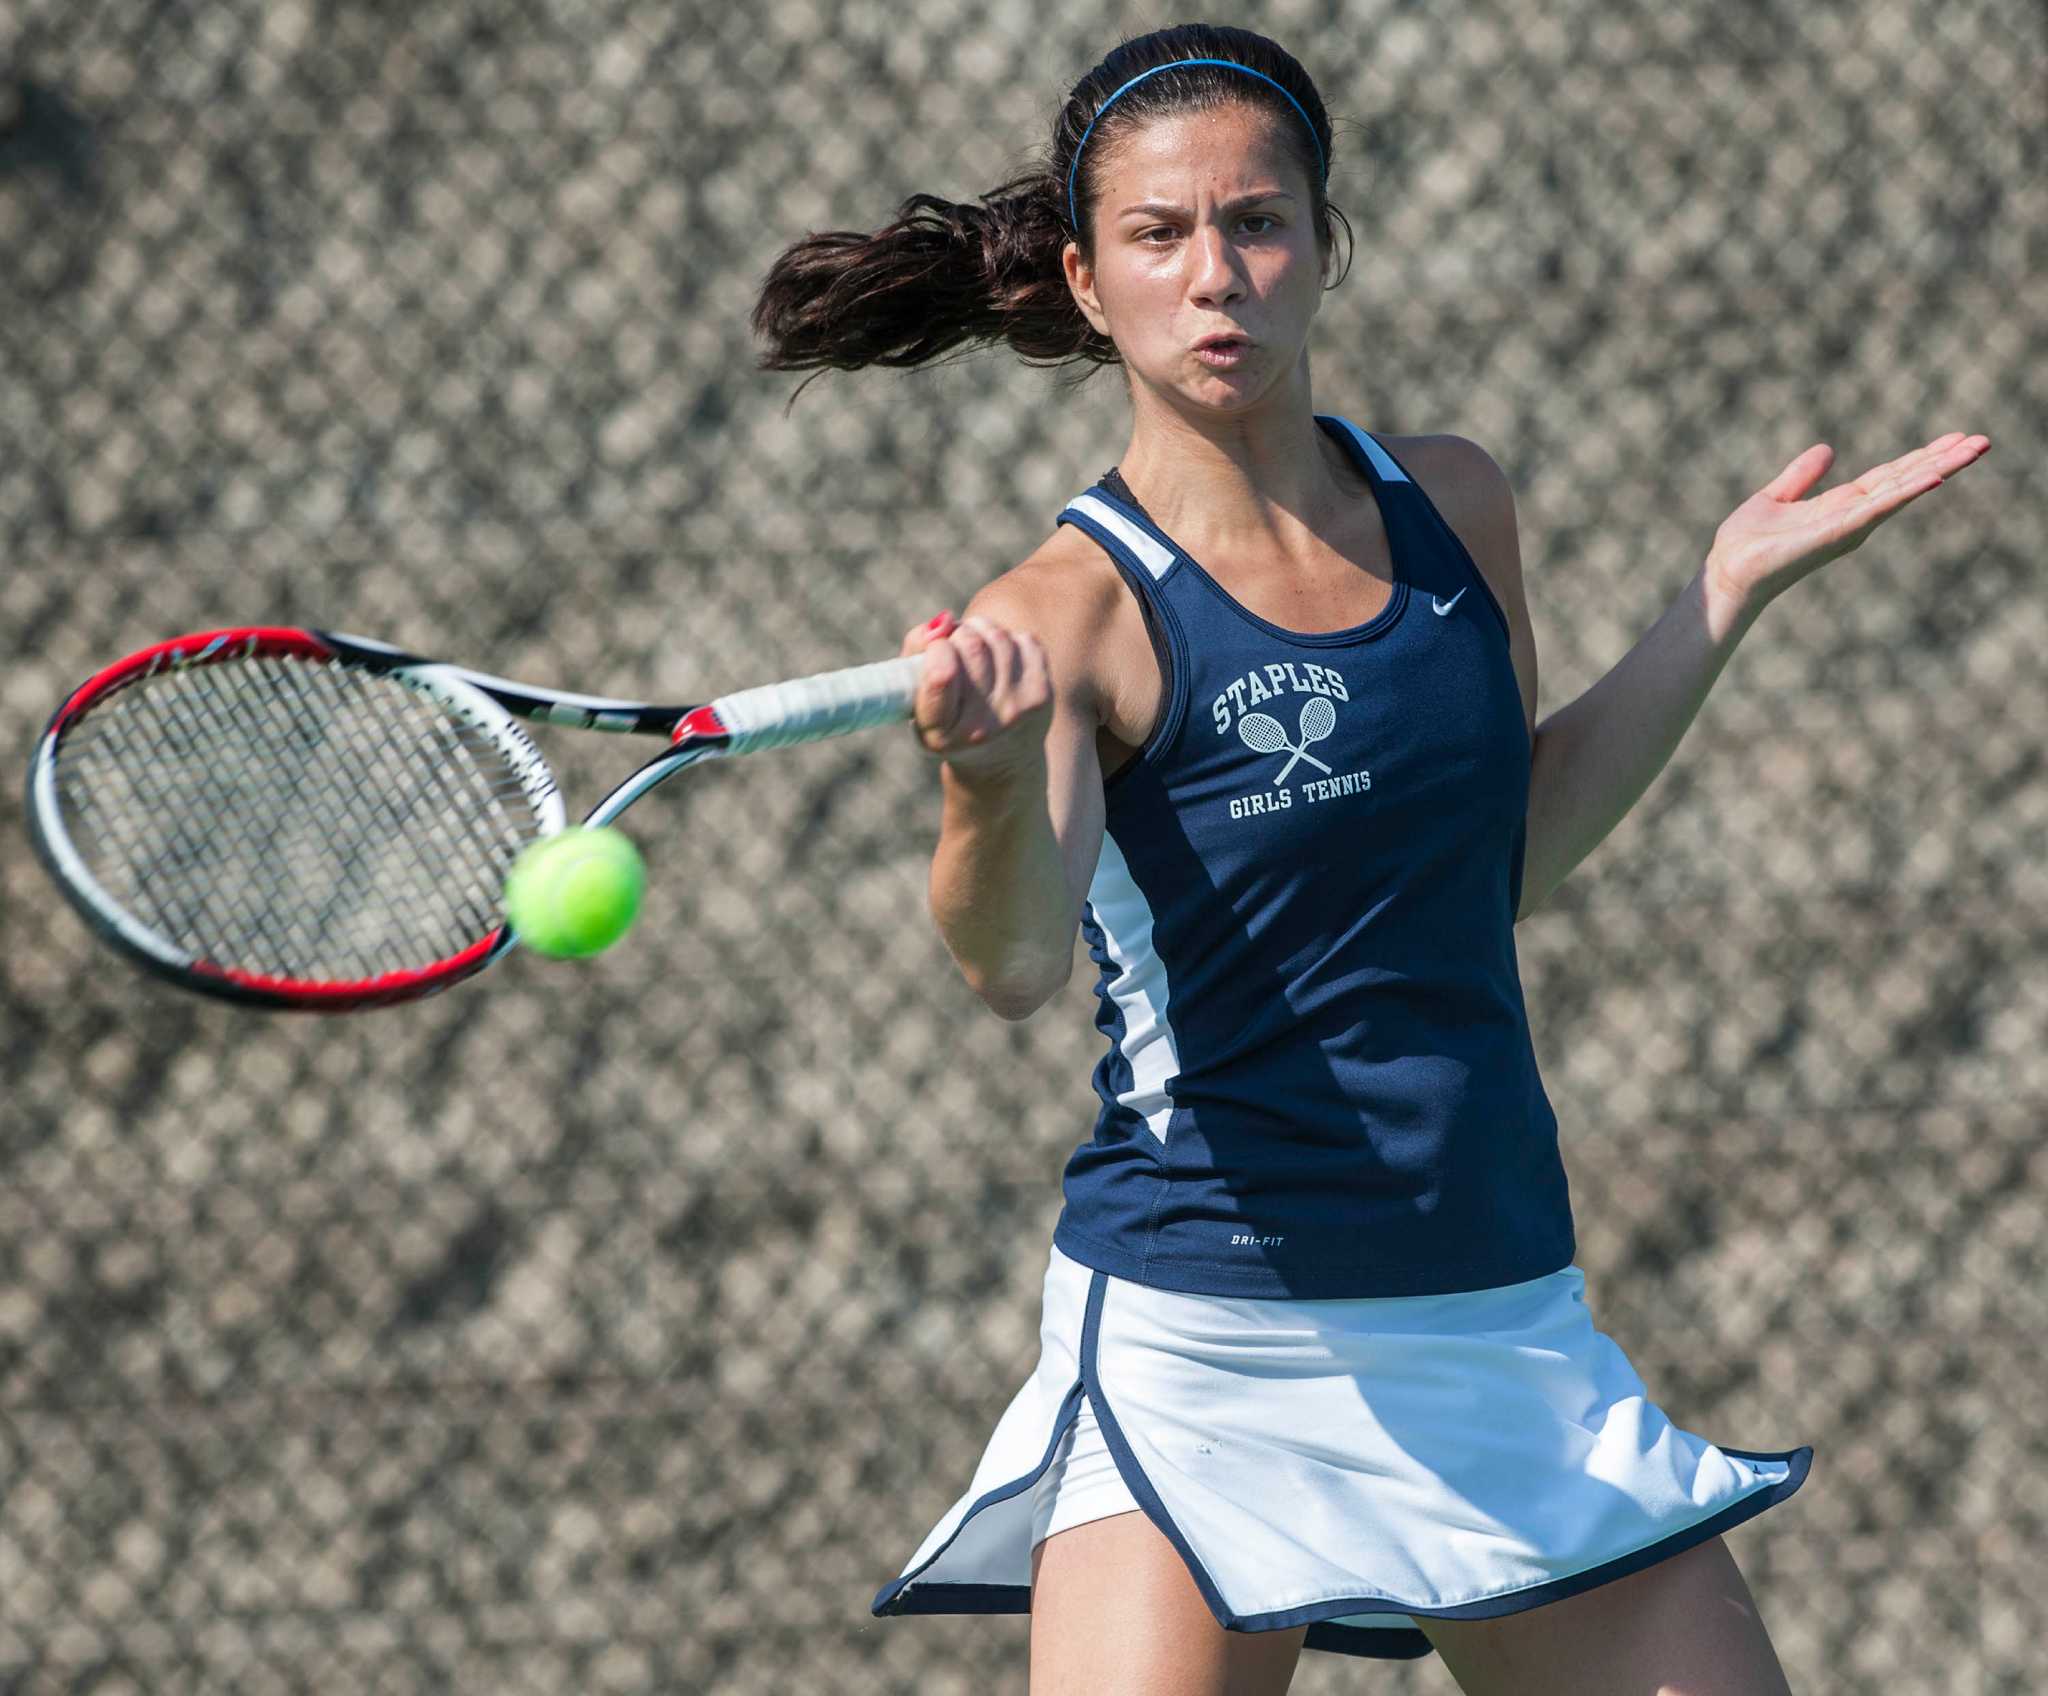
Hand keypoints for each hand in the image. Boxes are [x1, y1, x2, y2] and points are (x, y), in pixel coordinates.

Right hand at [897, 610, 1053, 778]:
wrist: (1000, 764)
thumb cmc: (947, 723)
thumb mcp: (916, 701)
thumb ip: (914, 655)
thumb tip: (944, 621)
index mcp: (942, 735)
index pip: (942, 674)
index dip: (936, 649)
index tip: (936, 650)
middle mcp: (982, 727)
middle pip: (971, 645)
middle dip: (958, 634)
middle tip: (954, 644)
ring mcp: (1017, 711)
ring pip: (998, 637)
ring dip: (981, 629)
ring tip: (974, 646)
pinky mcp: (1042, 696)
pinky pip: (1025, 640)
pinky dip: (1010, 640)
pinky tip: (1000, 659)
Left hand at [1704, 432, 1990, 621]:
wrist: (1728, 570)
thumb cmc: (1747, 543)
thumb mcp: (1776, 497)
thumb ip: (1801, 476)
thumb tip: (1827, 448)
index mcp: (1842, 505)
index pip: (1891, 475)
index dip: (1923, 455)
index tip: (1956, 437)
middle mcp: (1854, 516)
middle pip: (1906, 480)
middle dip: (1945, 459)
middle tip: (1984, 440)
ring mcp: (1850, 525)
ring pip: (1903, 489)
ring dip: (1940, 468)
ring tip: (1975, 449)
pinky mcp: (1838, 532)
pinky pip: (1878, 508)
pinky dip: (1907, 491)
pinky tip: (1936, 475)